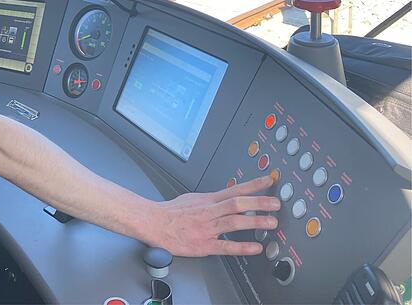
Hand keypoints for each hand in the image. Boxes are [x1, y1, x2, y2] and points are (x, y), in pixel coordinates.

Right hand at [146, 175, 279, 256]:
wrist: (153, 222)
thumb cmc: (171, 212)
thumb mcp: (193, 198)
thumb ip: (212, 199)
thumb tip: (227, 195)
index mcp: (208, 200)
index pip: (235, 189)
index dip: (254, 185)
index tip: (269, 181)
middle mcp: (210, 211)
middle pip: (238, 203)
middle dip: (259, 202)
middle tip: (276, 203)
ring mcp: (207, 228)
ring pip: (234, 222)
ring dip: (255, 221)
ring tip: (271, 222)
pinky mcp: (203, 244)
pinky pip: (225, 246)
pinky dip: (241, 247)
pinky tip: (255, 248)